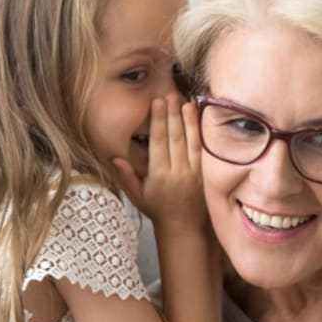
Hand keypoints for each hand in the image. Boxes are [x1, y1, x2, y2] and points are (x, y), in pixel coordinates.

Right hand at [112, 94, 205, 230]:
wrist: (184, 226)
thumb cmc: (158, 209)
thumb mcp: (137, 196)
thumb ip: (126, 176)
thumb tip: (115, 158)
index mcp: (160, 176)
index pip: (159, 143)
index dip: (158, 121)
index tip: (157, 103)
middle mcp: (178, 173)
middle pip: (175, 138)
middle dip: (172, 115)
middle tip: (169, 94)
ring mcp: (195, 173)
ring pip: (191, 141)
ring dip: (188, 120)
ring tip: (185, 101)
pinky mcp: (207, 173)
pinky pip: (204, 149)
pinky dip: (201, 132)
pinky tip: (199, 118)